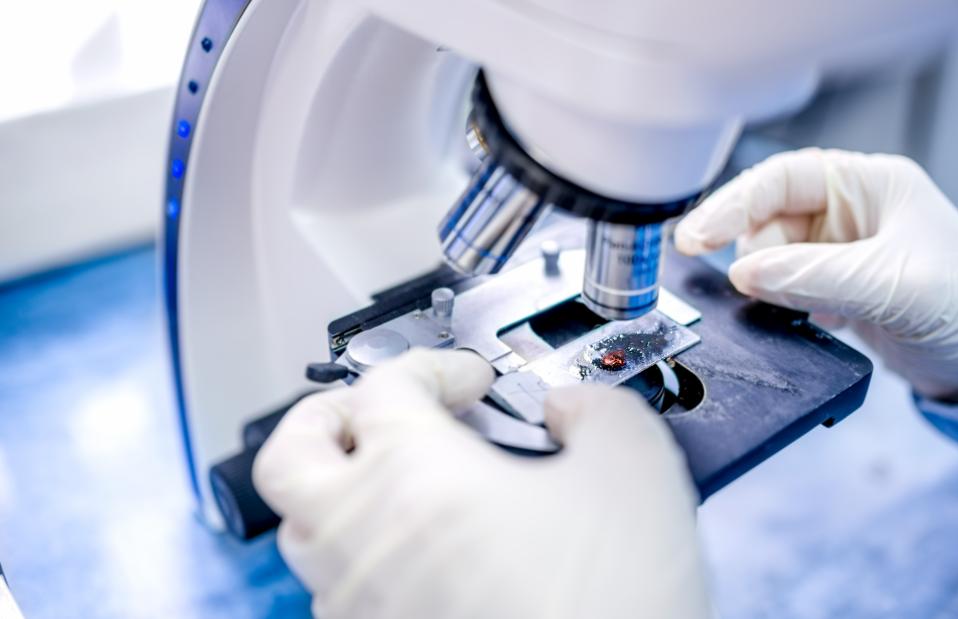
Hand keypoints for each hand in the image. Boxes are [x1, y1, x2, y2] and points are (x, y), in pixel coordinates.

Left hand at [253, 349, 710, 618]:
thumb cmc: (606, 605)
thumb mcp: (635, 468)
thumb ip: (598, 408)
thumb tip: (570, 409)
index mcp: (415, 475)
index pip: (384, 384)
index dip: (433, 365)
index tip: (469, 381)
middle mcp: (364, 538)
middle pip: (288, 455)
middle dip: (326, 416)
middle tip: (373, 411)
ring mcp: (359, 604)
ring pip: (303, 531)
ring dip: (339, 492)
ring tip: (395, 484)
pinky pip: (337, 595)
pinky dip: (363, 558)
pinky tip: (421, 558)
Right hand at [675, 148, 957, 402]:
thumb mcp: (892, 286)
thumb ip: (813, 276)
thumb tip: (744, 273)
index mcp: (868, 184)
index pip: (780, 179)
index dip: (732, 204)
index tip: (696, 237)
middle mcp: (849, 210)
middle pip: (766, 220)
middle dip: (754, 256)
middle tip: (753, 290)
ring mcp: (839, 250)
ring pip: (769, 258)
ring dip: (769, 286)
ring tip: (805, 311)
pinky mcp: (833, 286)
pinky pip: (783, 288)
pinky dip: (780, 305)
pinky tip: (809, 321)